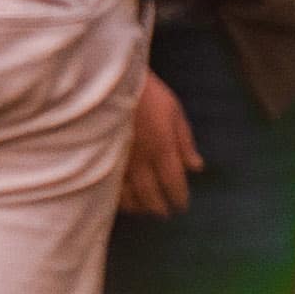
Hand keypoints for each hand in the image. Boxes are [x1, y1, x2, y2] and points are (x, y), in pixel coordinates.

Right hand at [117, 72, 199, 217]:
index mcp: (162, 147)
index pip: (173, 183)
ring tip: (143, 210)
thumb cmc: (144, 91)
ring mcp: (117, 161)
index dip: (179, 197)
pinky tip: (120, 200)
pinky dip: (115, 198)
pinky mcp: (98, 158)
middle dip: (159, 206)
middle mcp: (140, 160)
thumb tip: (196, 167)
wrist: (107, 80)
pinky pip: (107, 187)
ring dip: (138, 206)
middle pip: (150, 194)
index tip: (181, 206)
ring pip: (128, 195)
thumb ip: (185, 141)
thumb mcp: (173, 110)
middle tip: (164, 213)